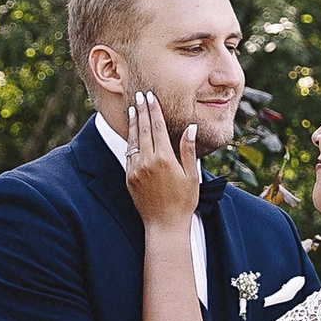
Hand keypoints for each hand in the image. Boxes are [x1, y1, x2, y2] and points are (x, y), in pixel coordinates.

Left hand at [123, 89, 200, 227]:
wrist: (164, 224)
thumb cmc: (183, 201)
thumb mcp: (192, 175)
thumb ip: (188, 150)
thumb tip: (191, 128)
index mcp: (164, 158)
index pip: (156, 127)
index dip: (153, 110)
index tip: (150, 96)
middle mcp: (147, 161)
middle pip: (142, 129)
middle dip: (141, 111)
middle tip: (139, 95)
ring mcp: (136, 169)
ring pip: (132, 140)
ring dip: (133, 123)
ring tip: (132, 109)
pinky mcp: (129, 178)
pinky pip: (128, 154)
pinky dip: (130, 141)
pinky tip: (131, 134)